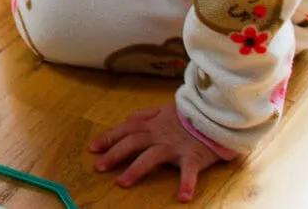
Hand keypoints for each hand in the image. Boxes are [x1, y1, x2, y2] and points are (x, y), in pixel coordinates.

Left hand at [89, 104, 223, 202]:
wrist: (214, 114)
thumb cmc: (187, 116)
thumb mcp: (162, 110)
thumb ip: (143, 115)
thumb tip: (126, 121)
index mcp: (151, 124)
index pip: (125, 130)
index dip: (108, 138)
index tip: (93, 149)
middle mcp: (159, 134)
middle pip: (132, 143)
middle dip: (114, 154)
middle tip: (98, 167)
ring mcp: (175, 146)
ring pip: (152, 156)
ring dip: (136, 170)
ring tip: (122, 183)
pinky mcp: (193, 156)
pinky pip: (189, 170)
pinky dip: (187, 183)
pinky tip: (183, 196)